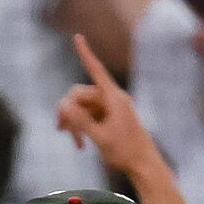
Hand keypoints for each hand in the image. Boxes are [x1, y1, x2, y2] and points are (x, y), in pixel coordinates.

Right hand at [55, 30, 159, 175]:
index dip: (85, 53)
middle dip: (68, 111)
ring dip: (75, 123)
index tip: (77, 37)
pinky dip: (82, 128)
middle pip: (80, 94)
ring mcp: (109, 108)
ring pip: (82, 107)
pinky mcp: (108, 118)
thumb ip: (81, 120)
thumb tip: (63, 105)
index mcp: (114, 98)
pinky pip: (88, 116)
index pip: (95, 70)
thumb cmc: (125, 152)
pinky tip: (80, 145)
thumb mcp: (100, 137)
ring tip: (75, 143)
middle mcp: (111, 99)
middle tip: (60, 130)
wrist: (143, 166)